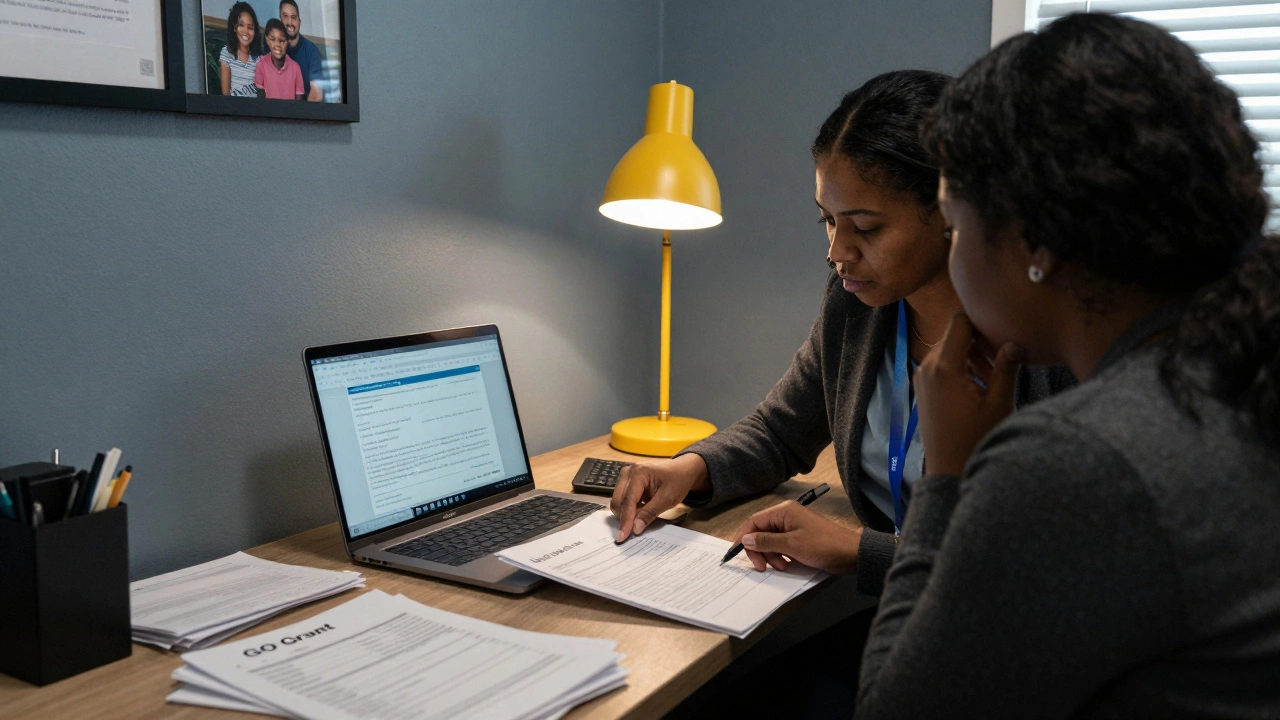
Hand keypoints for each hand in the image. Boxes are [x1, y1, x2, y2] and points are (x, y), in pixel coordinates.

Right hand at [610, 454, 708, 542]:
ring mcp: (626, 476)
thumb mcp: (667, 499)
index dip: (625, 520)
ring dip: (627, 513)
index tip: (623, 537)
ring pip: (618, 501)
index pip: (627, 500)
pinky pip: (622, 499)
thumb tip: (635, 528)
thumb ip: (650, 513)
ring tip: (643, 516)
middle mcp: (628, 472)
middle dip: (625, 517)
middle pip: (618, 501)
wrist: (683, 470)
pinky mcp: (626, 481)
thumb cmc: (678, 481)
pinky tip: (641, 510)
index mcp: (639, 472)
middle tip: (636, 529)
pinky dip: (629, 509)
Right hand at [730, 500, 862, 574]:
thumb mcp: (791, 545)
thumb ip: (766, 542)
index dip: (743, 538)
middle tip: (762, 567)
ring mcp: (793, 528)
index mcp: (783, 511)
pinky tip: (786, 565)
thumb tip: (745, 539)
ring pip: (770, 542)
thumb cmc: (824, 545)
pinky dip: (780, 556)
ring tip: (781, 566)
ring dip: (771, 556)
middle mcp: (786, 517)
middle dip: (759, 550)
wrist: (850, 554)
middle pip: (760, 532)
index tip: (737, 554)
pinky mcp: (799, 539)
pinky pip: (781, 547)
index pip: (754, 522)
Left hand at [915, 313, 1023, 476]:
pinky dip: (959, 366)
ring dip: (969, 355)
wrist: (949, 469)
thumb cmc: (975, 438)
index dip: (981, 325)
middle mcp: (926, 367)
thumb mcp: (998, 403)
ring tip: (990, 377)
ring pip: (948, 348)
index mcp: (943, 367)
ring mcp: (921, 377)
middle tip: (998, 361)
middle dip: (977, 342)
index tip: (999, 342)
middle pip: (954, 334)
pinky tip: (977, 386)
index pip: (960, 322)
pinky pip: (940, 364)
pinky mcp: (922, 387)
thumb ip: (1005, 368)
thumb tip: (1015, 341)